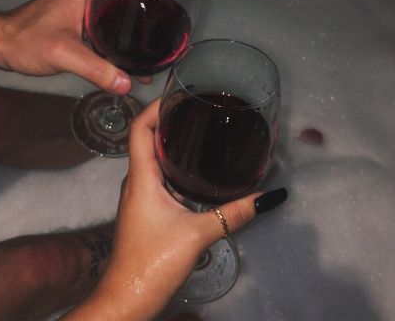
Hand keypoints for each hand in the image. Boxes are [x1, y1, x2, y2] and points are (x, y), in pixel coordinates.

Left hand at [0, 0, 174, 93]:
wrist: (0, 46)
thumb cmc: (24, 39)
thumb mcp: (63, 53)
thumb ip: (96, 69)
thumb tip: (126, 84)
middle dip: (153, 5)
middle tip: (172, 23)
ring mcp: (86, 10)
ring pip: (122, 12)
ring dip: (140, 25)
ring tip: (158, 45)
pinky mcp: (82, 26)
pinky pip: (111, 28)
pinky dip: (125, 40)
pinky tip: (134, 61)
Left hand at [62, 100, 283, 320]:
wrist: (127, 298)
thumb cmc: (153, 261)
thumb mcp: (198, 234)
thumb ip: (233, 214)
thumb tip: (268, 197)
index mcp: (141, 177)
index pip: (138, 129)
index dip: (152, 107)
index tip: (175, 96)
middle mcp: (136, 181)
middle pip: (145, 139)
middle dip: (166, 121)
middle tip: (195, 110)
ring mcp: (138, 196)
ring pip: (150, 159)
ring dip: (169, 143)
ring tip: (198, 133)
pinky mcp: (144, 210)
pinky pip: (155, 176)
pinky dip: (171, 165)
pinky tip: (193, 169)